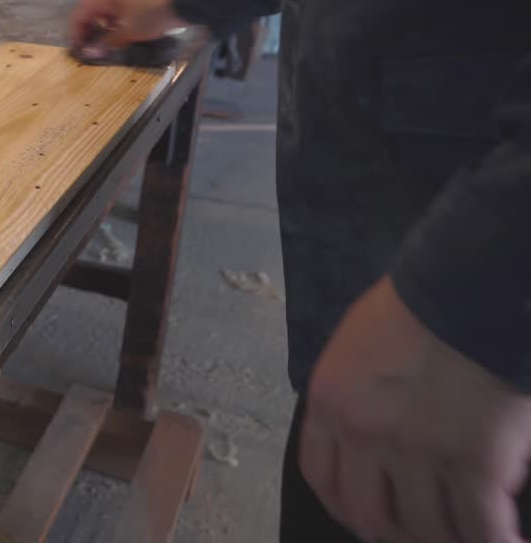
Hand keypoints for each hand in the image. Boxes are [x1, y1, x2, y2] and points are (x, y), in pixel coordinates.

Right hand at [69, 0, 183, 49]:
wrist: (183, 0)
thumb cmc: (152, 14)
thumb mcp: (129, 32)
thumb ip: (107, 42)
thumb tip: (90, 53)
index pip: (81, 12)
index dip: (75, 30)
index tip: (78, 47)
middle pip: (91, 11)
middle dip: (87, 29)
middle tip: (89, 47)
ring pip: (105, 12)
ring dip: (100, 27)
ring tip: (104, 44)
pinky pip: (118, 12)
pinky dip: (113, 23)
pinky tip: (120, 35)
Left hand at [302, 276, 530, 541]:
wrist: (471, 285)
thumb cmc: (424, 304)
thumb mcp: (360, 346)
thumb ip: (359, 393)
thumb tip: (377, 430)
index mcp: (330, 403)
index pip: (322, 477)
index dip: (347, 507)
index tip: (369, 519)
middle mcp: (363, 435)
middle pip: (371, 515)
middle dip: (397, 533)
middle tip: (422, 535)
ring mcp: (416, 453)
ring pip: (428, 528)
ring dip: (450, 539)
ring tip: (472, 536)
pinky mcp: (473, 463)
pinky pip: (480, 528)